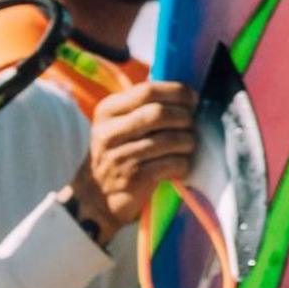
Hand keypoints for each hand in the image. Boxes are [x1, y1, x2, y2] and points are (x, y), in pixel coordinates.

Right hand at [69, 79, 196, 234]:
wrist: (95, 196)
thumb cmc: (118, 152)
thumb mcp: (119, 123)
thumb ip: (144, 105)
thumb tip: (187, 91)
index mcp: (107, 111)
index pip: (148, 91)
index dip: (177, 92)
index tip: (193, 99)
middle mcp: (109, 132)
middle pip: (160, 114)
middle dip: (185, 118)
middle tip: (190, 125)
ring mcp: (119, 157)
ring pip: (170, 139)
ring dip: (188, 142)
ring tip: (187, 145)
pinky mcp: (133, 178)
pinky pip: (173, 163)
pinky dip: (184, 163)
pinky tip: (180, 164)